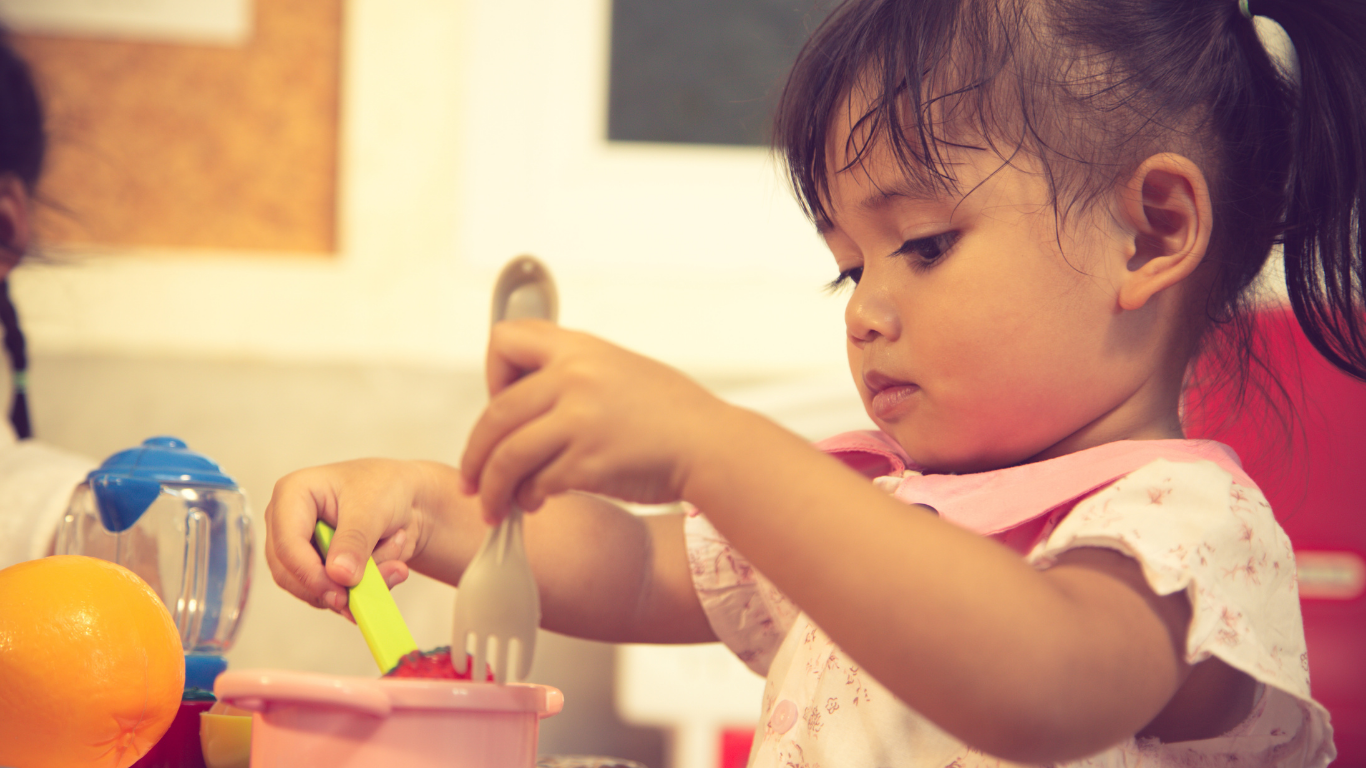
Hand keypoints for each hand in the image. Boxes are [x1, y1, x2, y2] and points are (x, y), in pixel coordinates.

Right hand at [264, 459, 433, 618]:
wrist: (407, 499)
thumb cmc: (385, 486)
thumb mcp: (373, 507)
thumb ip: (355, 541)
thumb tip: (338, 575)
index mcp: (292, 495)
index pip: (287, 544)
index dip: (311, 574)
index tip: (341, 593)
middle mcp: (288, 524)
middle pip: (291, 574)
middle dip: (337, 584)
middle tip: (374, 585)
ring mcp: (302, 550)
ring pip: (314, 590)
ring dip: (359, 584)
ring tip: (394, 556)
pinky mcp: (319, 570)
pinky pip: (333, 595)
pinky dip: (365, 588)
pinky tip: (391, 564)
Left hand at [461, 320, 732, 521]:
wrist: (712, 445)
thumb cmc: (672, 414)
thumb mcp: (620, 369)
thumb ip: (574, 374)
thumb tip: (528, 398)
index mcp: (581, 348)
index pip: (505, 339)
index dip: (494, 375)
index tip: (502, 402)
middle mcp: (575, 377)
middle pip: (495, 413)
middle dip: (476, 453)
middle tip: (473, 479)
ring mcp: (581, 420)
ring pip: (507, 455)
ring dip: (492, 488)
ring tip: (493, 506)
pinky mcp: (589, 462)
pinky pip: (536, 483)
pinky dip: (527, 499)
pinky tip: (533, 505)